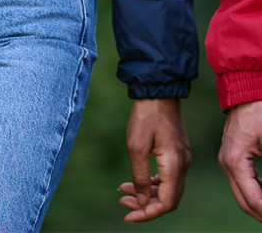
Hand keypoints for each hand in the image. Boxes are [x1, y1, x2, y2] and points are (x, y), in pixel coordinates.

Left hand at [118, 98, 189, 222]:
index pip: (167, 202)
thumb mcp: (136, 146)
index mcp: (175, 165)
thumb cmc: (146, 115)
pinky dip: (152, 182)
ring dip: (147, 194)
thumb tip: (143, 201)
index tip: (128, 216)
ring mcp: (182, 158)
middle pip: (168, 198)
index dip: (148, 213)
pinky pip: (167, 176)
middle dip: (145, 205)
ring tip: (123, 192)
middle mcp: (183, 165)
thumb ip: (140, 176)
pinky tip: (135, 180)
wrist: (158, 90)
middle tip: (123, 204)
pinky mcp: (177, 152)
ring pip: (167, 188)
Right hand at [218, 100, 261, 220]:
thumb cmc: (261, 111)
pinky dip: (256, 191)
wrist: (246, 89)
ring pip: (242, 194)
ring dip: (259, 203)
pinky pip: (241, 182)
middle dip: (261, 212)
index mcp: (235, 161)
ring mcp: (226, 159)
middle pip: (244, 202)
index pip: (253, 200)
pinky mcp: (230, 155)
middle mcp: (226, 163)